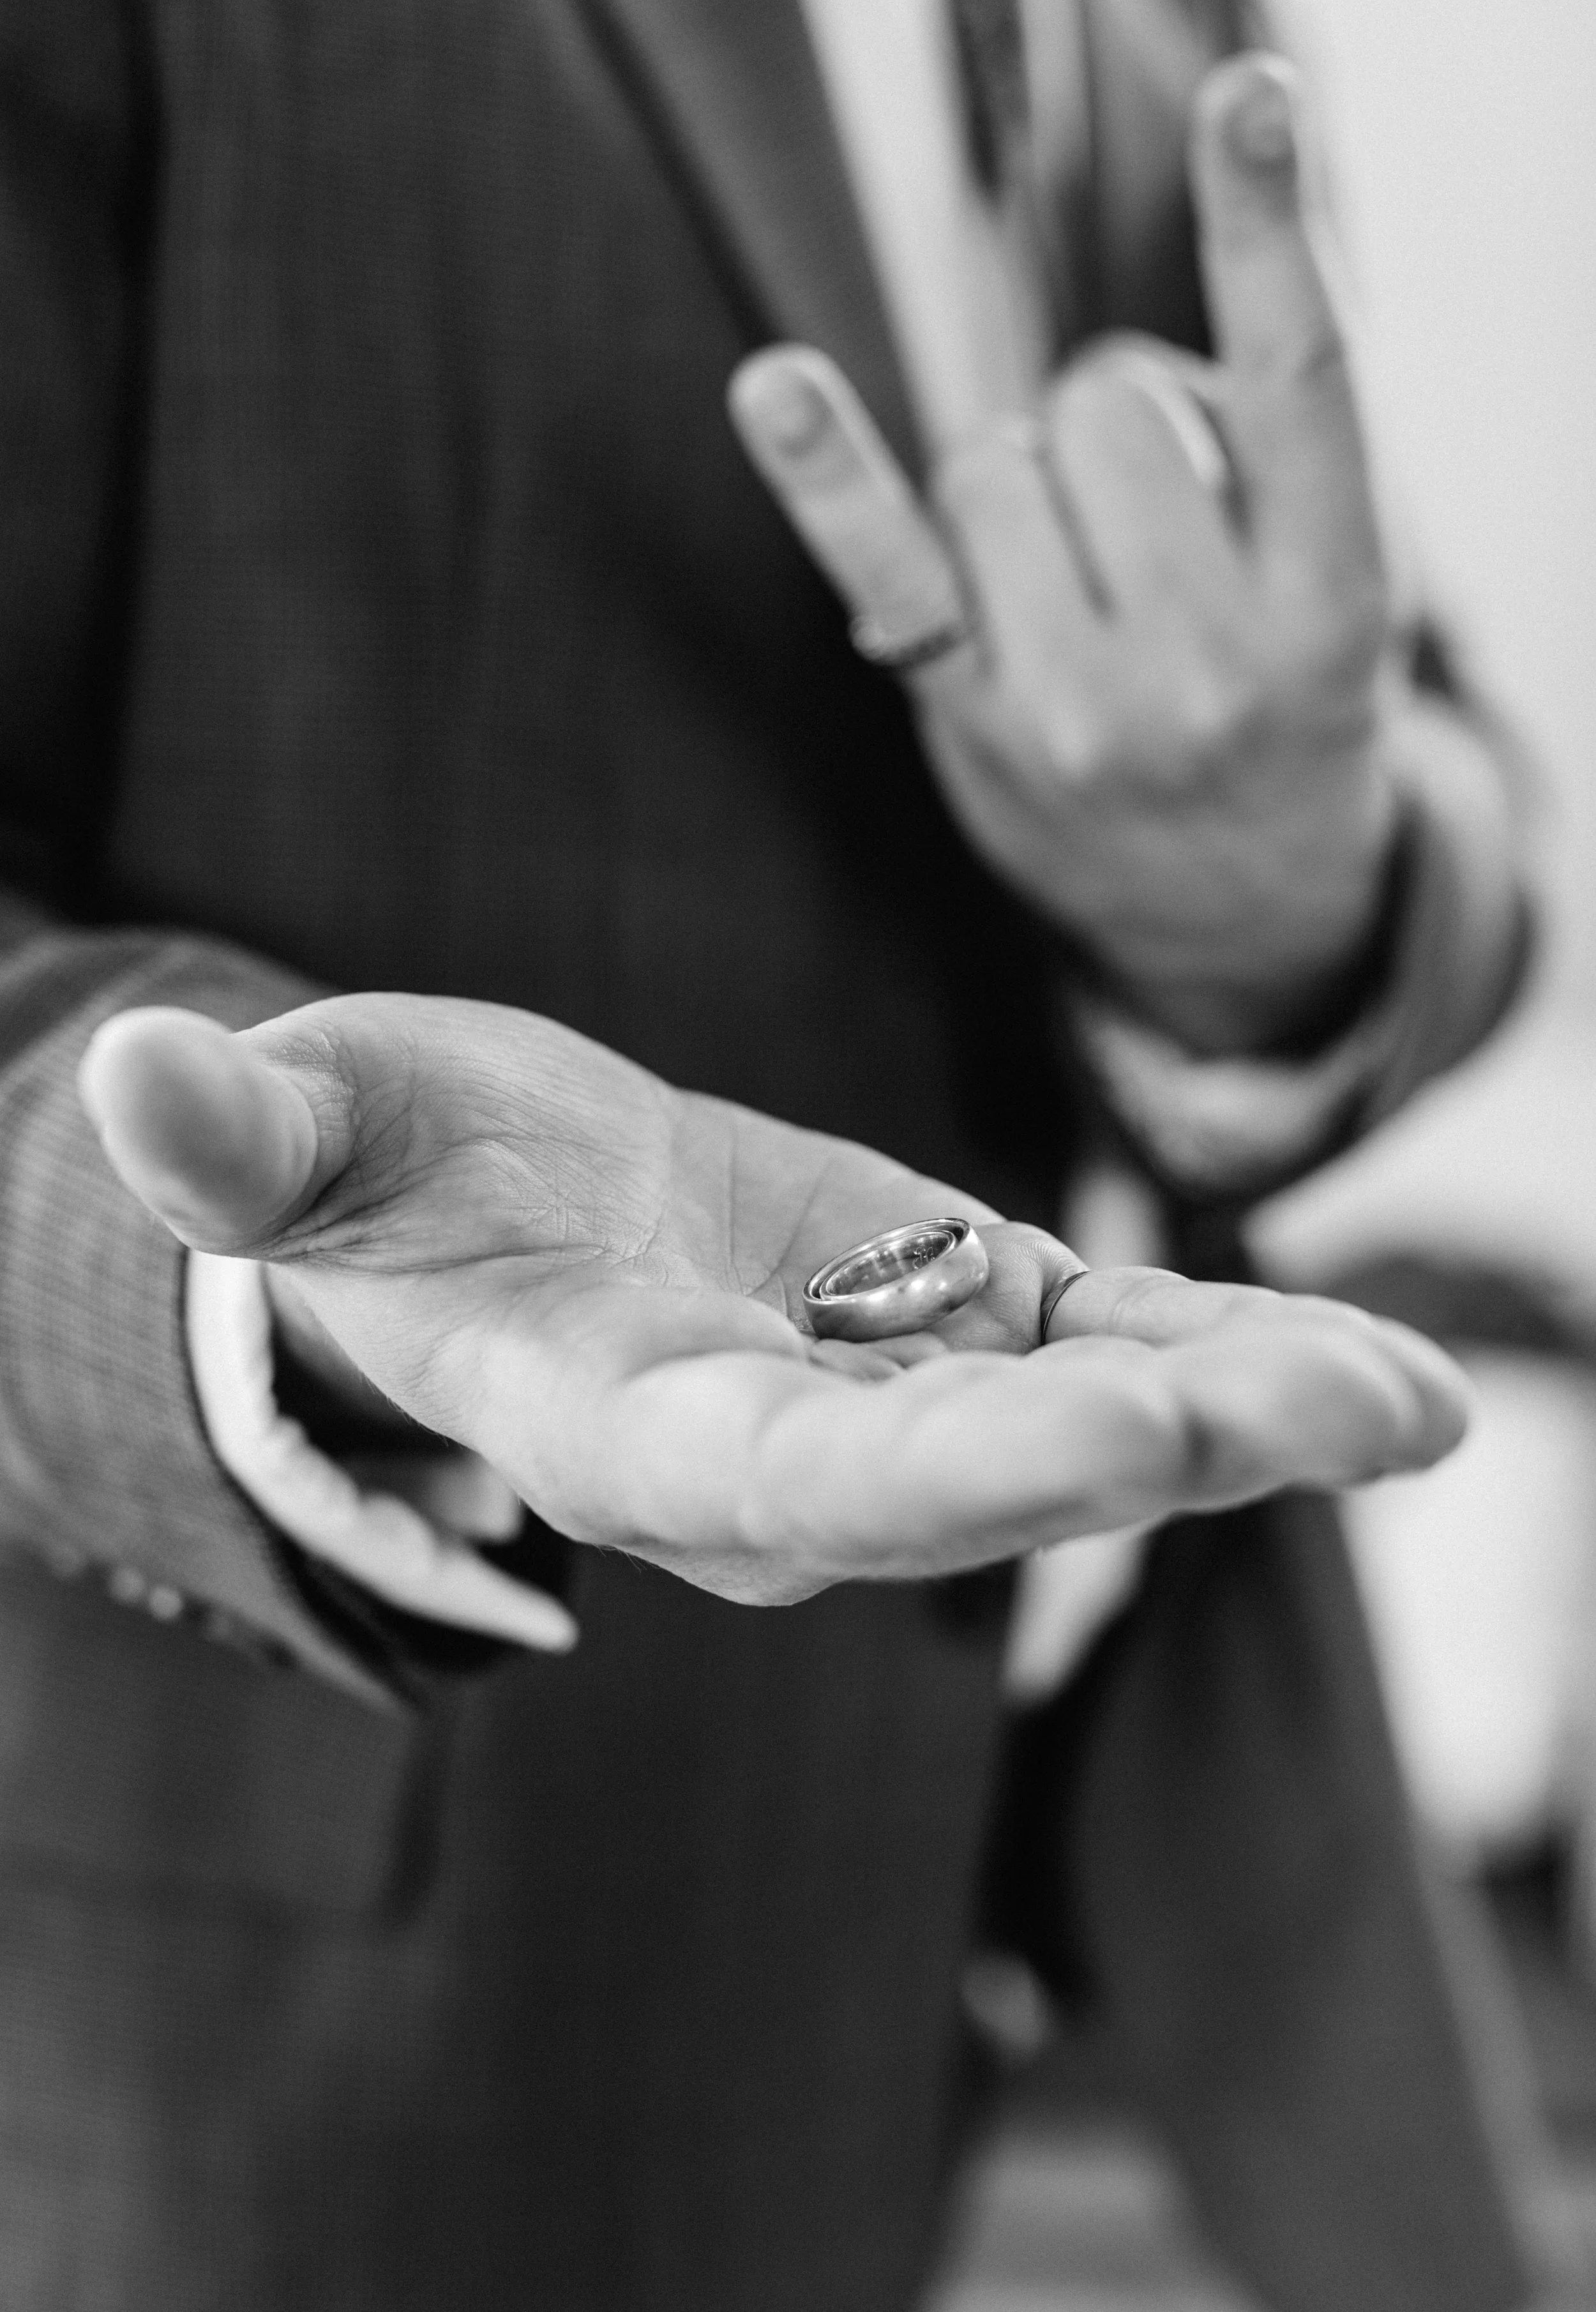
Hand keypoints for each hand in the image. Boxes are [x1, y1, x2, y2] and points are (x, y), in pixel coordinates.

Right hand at [79, 993, 1466, 1625]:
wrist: (497, 1214)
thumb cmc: (392, 1179)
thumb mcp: (322, 1135)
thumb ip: (252, 1143)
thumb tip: (129, 1080)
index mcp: (627, 1428)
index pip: (793, 1480)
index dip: (952, 1473)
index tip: (1127, 1435)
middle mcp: (780, 1461)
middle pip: (981, 1486)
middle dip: (1164, 1461)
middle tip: (1363, 1410)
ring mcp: (887, 1402)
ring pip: (1079, 1433)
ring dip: (1257, 1418)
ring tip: (1422, 1397)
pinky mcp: (956, 1326)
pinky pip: (1109, 1356)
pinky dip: (1239, 1358)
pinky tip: (1389, 1367)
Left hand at [730, 54, 1395, 1053]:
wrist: (1245, 911)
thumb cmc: (1281, 699)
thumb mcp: (1331, 584)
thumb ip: (1252, 461)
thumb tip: (1090, 398)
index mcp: (1332, 602)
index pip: (1307, 383)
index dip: (1270, 229)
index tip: (1248, 99)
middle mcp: (1211, 661)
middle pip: (1105, 407)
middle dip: (1112, 432)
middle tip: (1149, 536)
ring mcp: (1085, 707)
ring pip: (994, 461)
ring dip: (1018, 484)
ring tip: (1077, 586)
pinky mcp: (978, 727)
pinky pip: (890, 572)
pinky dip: (831, 475)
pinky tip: (775, 392)